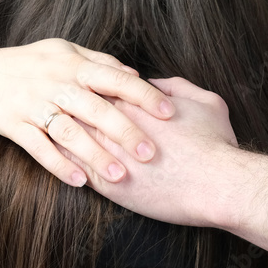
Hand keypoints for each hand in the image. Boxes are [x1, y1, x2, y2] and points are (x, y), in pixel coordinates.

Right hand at [0, 38, 174, 186]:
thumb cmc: (30, 63)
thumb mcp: (64, 51)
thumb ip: (100, 61)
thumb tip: (136, 75)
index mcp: (73, 65)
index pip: (115, 79)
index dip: (143, 95)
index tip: (169, 113)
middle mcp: (56, 84)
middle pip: (96, 108)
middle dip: (125, 131)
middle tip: (152, 154)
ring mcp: (33, 105)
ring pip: (68, 132)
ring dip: (94, 155)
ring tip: (120, 176)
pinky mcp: (13, 124)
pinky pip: (37, 147)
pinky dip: (57, 165)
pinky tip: (78, 182)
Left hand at [63, 76, 239, 225]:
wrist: (218, 185)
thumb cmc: (215, 144)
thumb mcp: (205, 102)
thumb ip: (177, 87)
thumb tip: (154, 81)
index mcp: (132, 102)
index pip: (97, 87)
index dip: (88, 88)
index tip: (82, 90)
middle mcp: (113, 124)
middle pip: (75, 108)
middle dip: (64, 106)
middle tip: (54, 104)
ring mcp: (105, 153)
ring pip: (67, 137)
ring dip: (56, 132)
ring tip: (48, 130)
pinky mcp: (104, 182)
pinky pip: (70, 168)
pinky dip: (60, 162)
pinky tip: (55, 160)